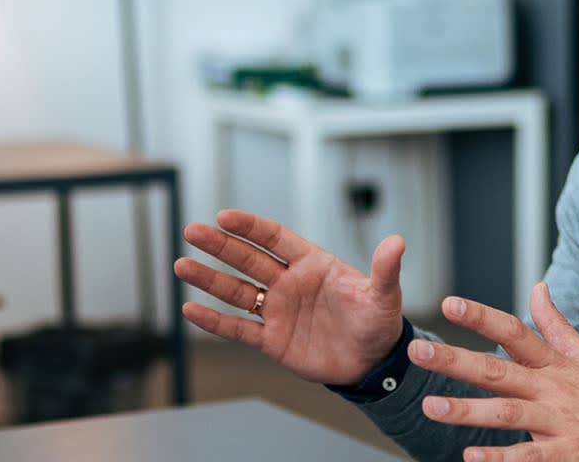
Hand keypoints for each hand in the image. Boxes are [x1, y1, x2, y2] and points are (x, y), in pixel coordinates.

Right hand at [173, 209, 406, 385]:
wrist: (373, 363)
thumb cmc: (378, 322)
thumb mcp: (383, 296)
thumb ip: (384, 270)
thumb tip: (397, 242)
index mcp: (312, 264)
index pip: (275, 238)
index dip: (251, 227)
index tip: (224, 216)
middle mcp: (289, 283)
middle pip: (248, 260)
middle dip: (219, 246)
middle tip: (191, 231)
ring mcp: (278, 311)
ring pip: (236, 291)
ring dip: (209, 279)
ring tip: (181, 265)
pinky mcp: (272, 341)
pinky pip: (238, 329)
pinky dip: (215, 321)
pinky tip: (190, 309)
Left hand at [409, 282, 578, 461]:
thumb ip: (555, 324)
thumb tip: (538, 287)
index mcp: (554, 363)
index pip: (514, 332)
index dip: (481, 317)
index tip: (449, 304)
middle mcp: (551, 389)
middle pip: (497, 371)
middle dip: (456, 361)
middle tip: (417, 352)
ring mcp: (557, 422)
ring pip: (506, 414)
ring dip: (467, 411)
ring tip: (430, 406)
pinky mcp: (564, 453)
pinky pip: (528, 456)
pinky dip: (500, 458)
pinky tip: (471, 457)